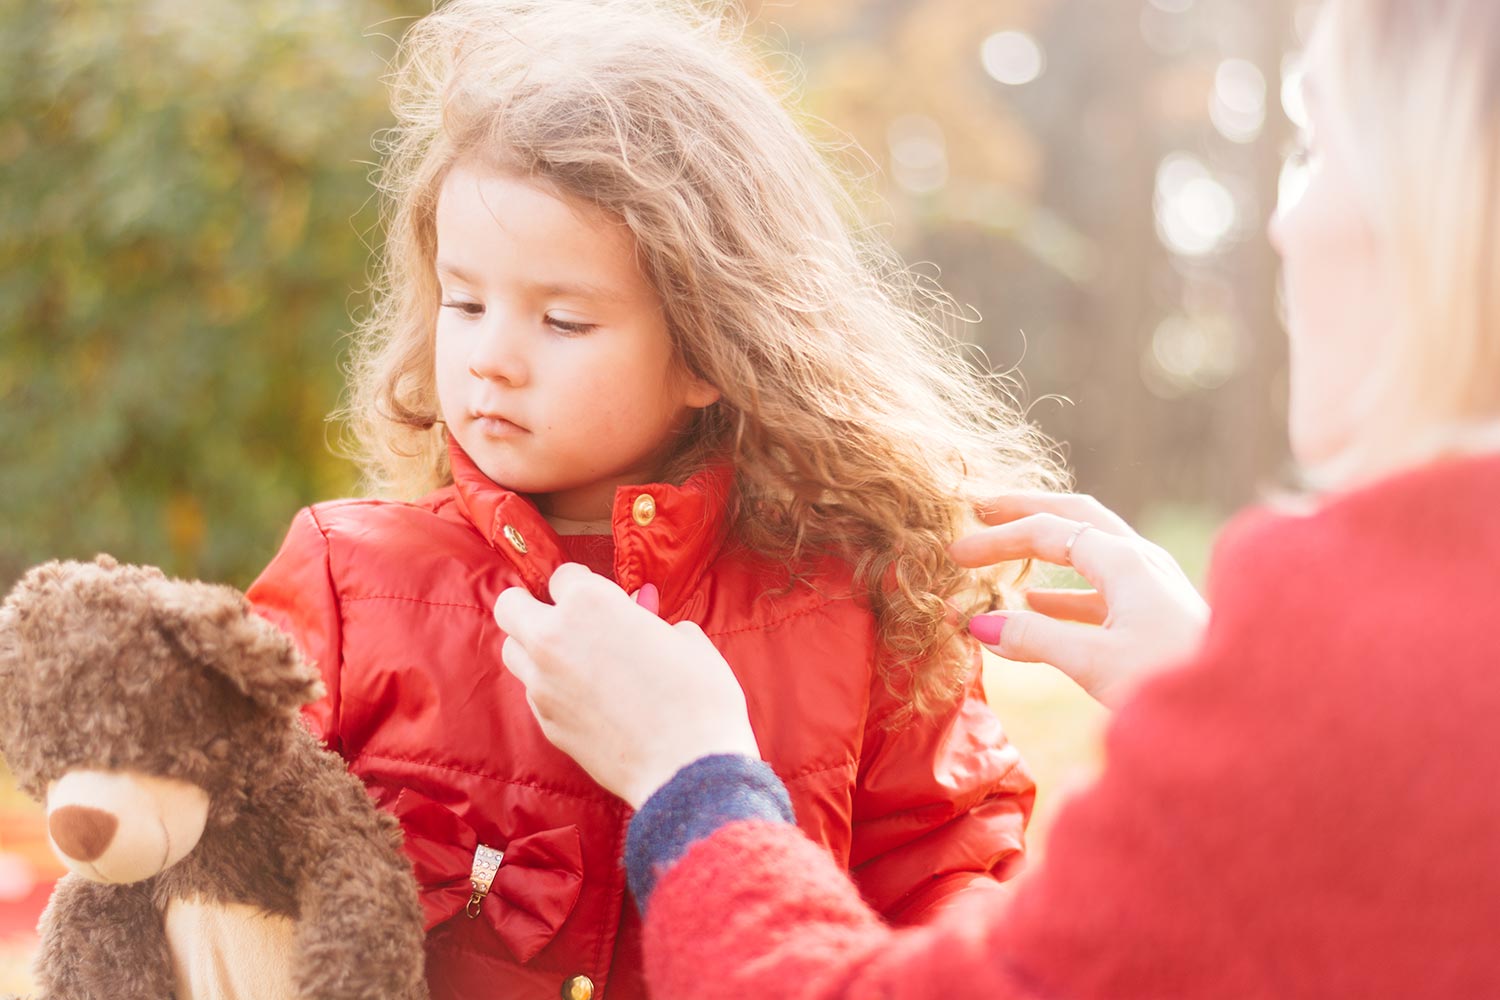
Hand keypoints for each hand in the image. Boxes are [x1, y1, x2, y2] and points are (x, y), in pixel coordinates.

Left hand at [493, 564, 759, 808]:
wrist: (688, 769)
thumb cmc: (698, 697)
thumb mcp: (685, 639)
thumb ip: (650, 620)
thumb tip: (640, 614)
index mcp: (589, 602)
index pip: (562, 575)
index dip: (584, 584)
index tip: (600, 596)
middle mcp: (553, 638)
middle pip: (510, 605)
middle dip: (529, 604)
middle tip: (556, 614)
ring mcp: (543, 684)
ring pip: (512, 651)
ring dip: (532, 646)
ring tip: (569, 656)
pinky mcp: (545, 722)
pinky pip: (534, 692)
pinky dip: (550, 687)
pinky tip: (584, 697)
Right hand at [950, 492, 1209, 706]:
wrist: (1246, 711)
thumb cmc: (1171, 681)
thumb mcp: (1095, 662)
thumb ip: (1035, 638)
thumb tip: (979, 624)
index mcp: (1125, 562)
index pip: (1048, 531)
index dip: (998, 538)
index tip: (957, 553)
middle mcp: (1141, 561)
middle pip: (1074, 518)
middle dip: (1025, 511)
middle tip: (981, 508)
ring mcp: (1152, 585)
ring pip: (1087, 550)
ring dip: (1042, 549)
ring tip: (1002, 554)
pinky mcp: (1156, 614)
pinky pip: (1098, 587)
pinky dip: (1060, 587)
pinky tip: (1035, 601)